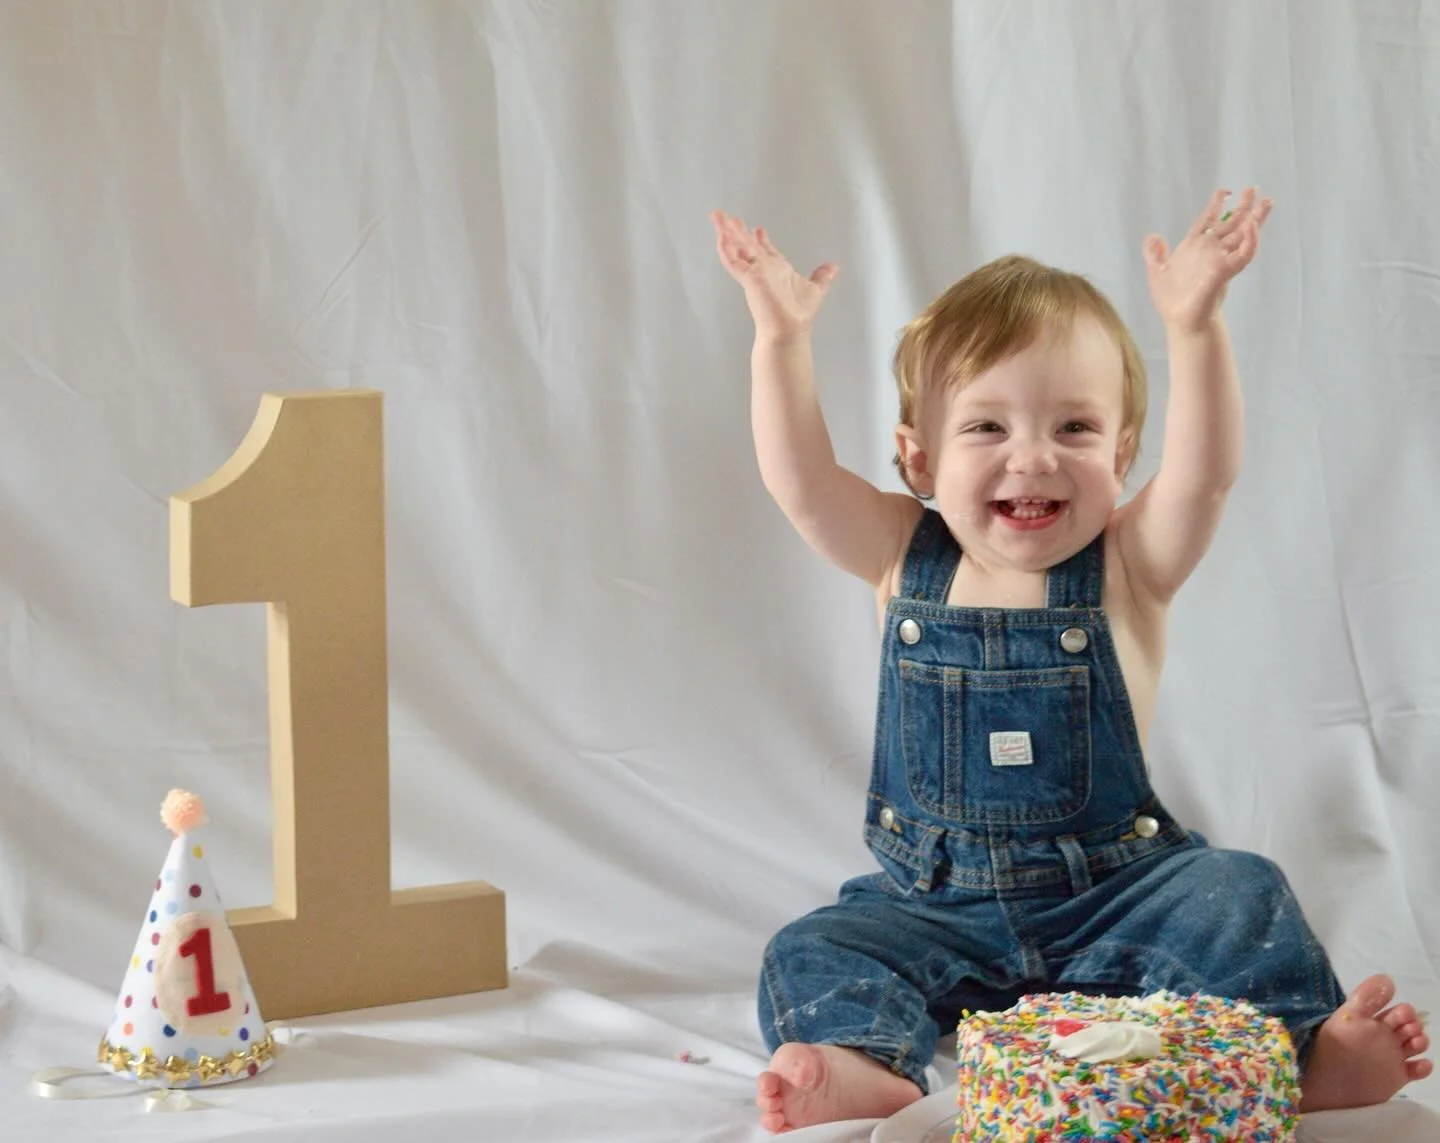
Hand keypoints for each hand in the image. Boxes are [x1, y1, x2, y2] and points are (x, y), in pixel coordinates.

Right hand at [711, 210, 838, 339]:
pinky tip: (721, 237)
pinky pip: (734, 262)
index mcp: (776, 270)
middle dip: (737, 230)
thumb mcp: (816, 288)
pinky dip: (726, 249)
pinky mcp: (749, 279)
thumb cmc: (799, 315)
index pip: (765, 250)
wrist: (790, 330)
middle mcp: (763, 270)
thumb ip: (822, 276)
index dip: (761, 239)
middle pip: (747, 245)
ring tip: (717, 217)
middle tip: (727, 215)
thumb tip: (833, 267)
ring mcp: (754, 274)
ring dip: (727, 233)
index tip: (757, 228)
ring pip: (737, 248)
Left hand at [1143, 187, 1273, 333]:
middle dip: (1244, 207)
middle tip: (1254, 189)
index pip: (1209, 220)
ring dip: (1255, 219)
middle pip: (1231, 224)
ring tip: (1266, 202)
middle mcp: (1211, 250)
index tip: (1224, 190)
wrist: (1180, 320)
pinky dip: (1250, 242)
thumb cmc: (1171, 301)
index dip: (1216, 205)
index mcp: (1196, 247)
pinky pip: (1243, 255)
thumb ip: (1155, 254)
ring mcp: (1220, 260)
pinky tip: (1253, 227)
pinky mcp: (1225, 272)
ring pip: (1243, 235)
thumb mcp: (1157, 272)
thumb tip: (1153, 236)